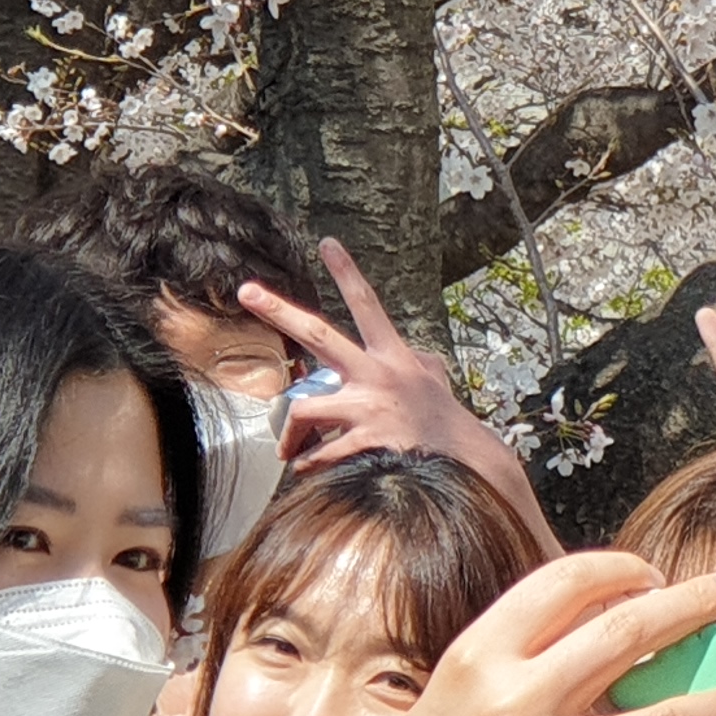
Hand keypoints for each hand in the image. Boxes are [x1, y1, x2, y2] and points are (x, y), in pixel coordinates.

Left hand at [240, 240, 559, 553]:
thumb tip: (417, 353)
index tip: (327, 243)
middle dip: (279, 310)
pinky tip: (309, 472)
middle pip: (318, 334)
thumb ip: (420, 361)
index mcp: (392, 358)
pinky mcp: (367, 443)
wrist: (469, 466)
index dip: (348, 272)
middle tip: (247, 291)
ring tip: (289, 452)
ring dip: (290, 434)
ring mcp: (370, 409)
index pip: (368, 306)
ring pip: (304, 410)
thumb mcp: (436, 382)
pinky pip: (320, 455)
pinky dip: (309, 466)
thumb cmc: (446, 424)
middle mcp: (377, 376)